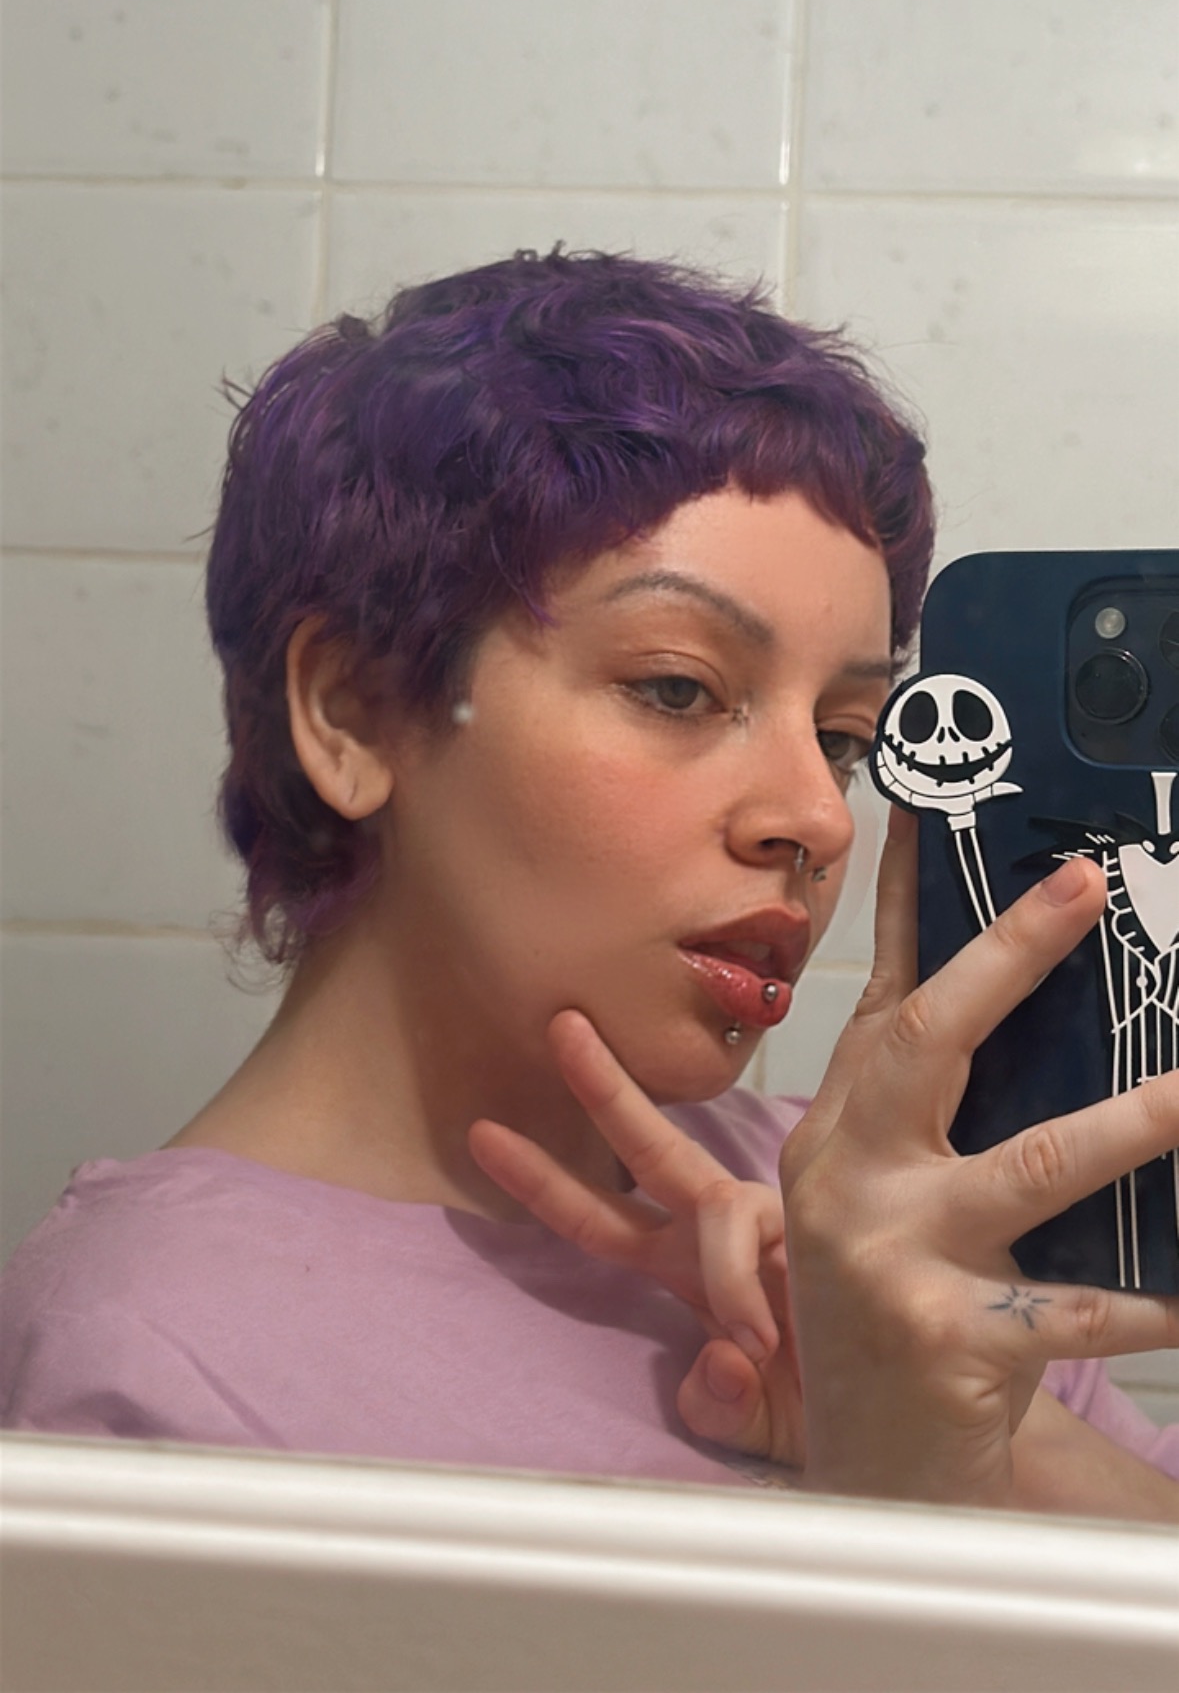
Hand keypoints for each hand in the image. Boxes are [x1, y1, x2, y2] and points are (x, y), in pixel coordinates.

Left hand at [468, 1012, 806, 1467]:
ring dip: (722, 1267)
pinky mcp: (826, 1223)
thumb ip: (718, 1405)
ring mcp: (774, 1221)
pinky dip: (757, 1287)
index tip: (481, 1135)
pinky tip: (776, 1335)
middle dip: (603, 1087)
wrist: (920, 1408)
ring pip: (717, 1202)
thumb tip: (714, 1360)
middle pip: (647, 1149)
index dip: (541, 1180)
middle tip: (560, 1024)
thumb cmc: (832, 1404)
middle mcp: (722, 1227)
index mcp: (688, 1263)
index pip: (600, 1217)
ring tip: (756, 1338)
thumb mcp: (756, 1421)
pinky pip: (769, 1238)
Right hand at [775, 808, 1178, 1507]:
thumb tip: (1047, 1011)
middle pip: (930, 1043)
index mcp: (837, 1131)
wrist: (872, 1468)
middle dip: (1008, 955)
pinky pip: (1073, 1305)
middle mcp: (847, 1177)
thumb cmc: (895, 1305)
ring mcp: (889, 1255)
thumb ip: (933, 1108)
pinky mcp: (947, 1336)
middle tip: (1082, 883)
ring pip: (1026, 1165)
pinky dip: (1147, 1300)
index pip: (882, 998)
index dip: (906, 906)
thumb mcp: (886, 1194)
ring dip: (1126, 1124)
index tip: (929, 816)